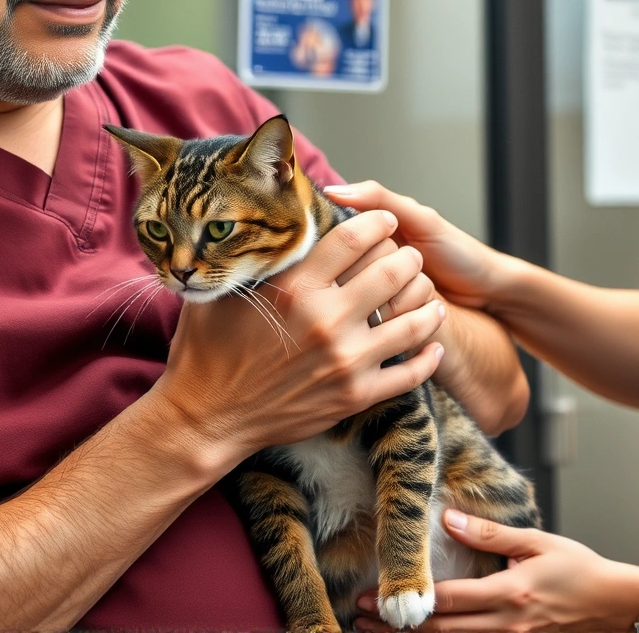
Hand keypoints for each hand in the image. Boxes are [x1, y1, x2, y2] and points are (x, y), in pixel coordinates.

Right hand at [148, 210, 446, 471]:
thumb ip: (255, 257)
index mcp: (295, 287)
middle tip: (410, 257)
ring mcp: (345, 360)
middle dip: (408, 258)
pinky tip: (432, 344)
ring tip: (429, 295)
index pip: (354, 238)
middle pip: (393, 272)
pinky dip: (427, 357)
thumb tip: (272, 224)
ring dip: (427, 303)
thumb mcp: (225, 291)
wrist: (206, 417)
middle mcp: (326, 320)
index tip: (385, 221)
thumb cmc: (208, 350)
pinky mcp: (355, 395)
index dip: (378, 223)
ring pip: (413, 321)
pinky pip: (410, 373)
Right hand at [324, 181, 508, 309]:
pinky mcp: (387, 330)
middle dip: (398, 264)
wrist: (487, 291)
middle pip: (356, 272)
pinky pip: (388, 323)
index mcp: (365, 247)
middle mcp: (364, 276)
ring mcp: (375, 305)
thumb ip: (379, 200)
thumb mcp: (421, 220)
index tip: (397, 240)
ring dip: (410, 290)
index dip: (371, 243)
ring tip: (428, 281)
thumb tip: (335, 191)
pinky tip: (428, 303)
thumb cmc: (457, 252)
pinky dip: (415, 309)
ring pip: (372, 300)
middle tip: (420, 260)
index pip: (343, 244)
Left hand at [353, 509, 638, 632]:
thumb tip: (447, 518)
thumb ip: (489, 533)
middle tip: (359, 616)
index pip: (446, 600)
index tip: (371, 595)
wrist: (615, 605)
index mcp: (508, 593)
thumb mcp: (536, 542)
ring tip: (376, 630)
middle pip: (440, 631)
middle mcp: (506, 624)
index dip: (406, 600)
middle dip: (397, 626)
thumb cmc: (580, 569)